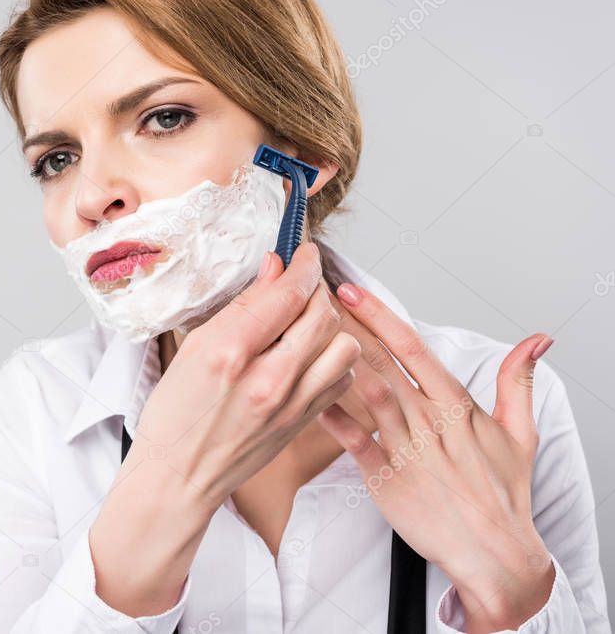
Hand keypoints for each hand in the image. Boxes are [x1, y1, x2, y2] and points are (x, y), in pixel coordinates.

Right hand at [89, 242, 360, 616]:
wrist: (178, 478)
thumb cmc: (175, 416)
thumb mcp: (193, 349)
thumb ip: (241, 308)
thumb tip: (273, 270)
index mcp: (231, 352)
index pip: (288, 293)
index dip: (303, 264)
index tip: (304, 253)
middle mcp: (268, 379)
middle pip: (322, 313)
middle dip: (316, 288)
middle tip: (302, 283)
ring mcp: (292, 405)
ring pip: (344, 344)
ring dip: (331, 325)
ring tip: (307, 321)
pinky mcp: (304, 423)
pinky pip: (342, 378)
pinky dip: (334, 358)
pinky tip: (310, 355)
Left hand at [318, 281, 555, 632]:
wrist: (493, 551)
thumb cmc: (502, 494)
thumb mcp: (520, 432)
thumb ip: (518, 381)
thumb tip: (535, 341)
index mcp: (456, 403)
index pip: (412, 346)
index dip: (379, 315)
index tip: (353, 291)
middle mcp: (429, 420)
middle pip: (381, 361)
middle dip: (346, 326)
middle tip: (315, 298)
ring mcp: (406, 448)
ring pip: (366, 393)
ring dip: (336, 360)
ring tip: (306, 333)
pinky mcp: (387, 477)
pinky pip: (354, 440)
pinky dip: (332, 417)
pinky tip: (309, 395)